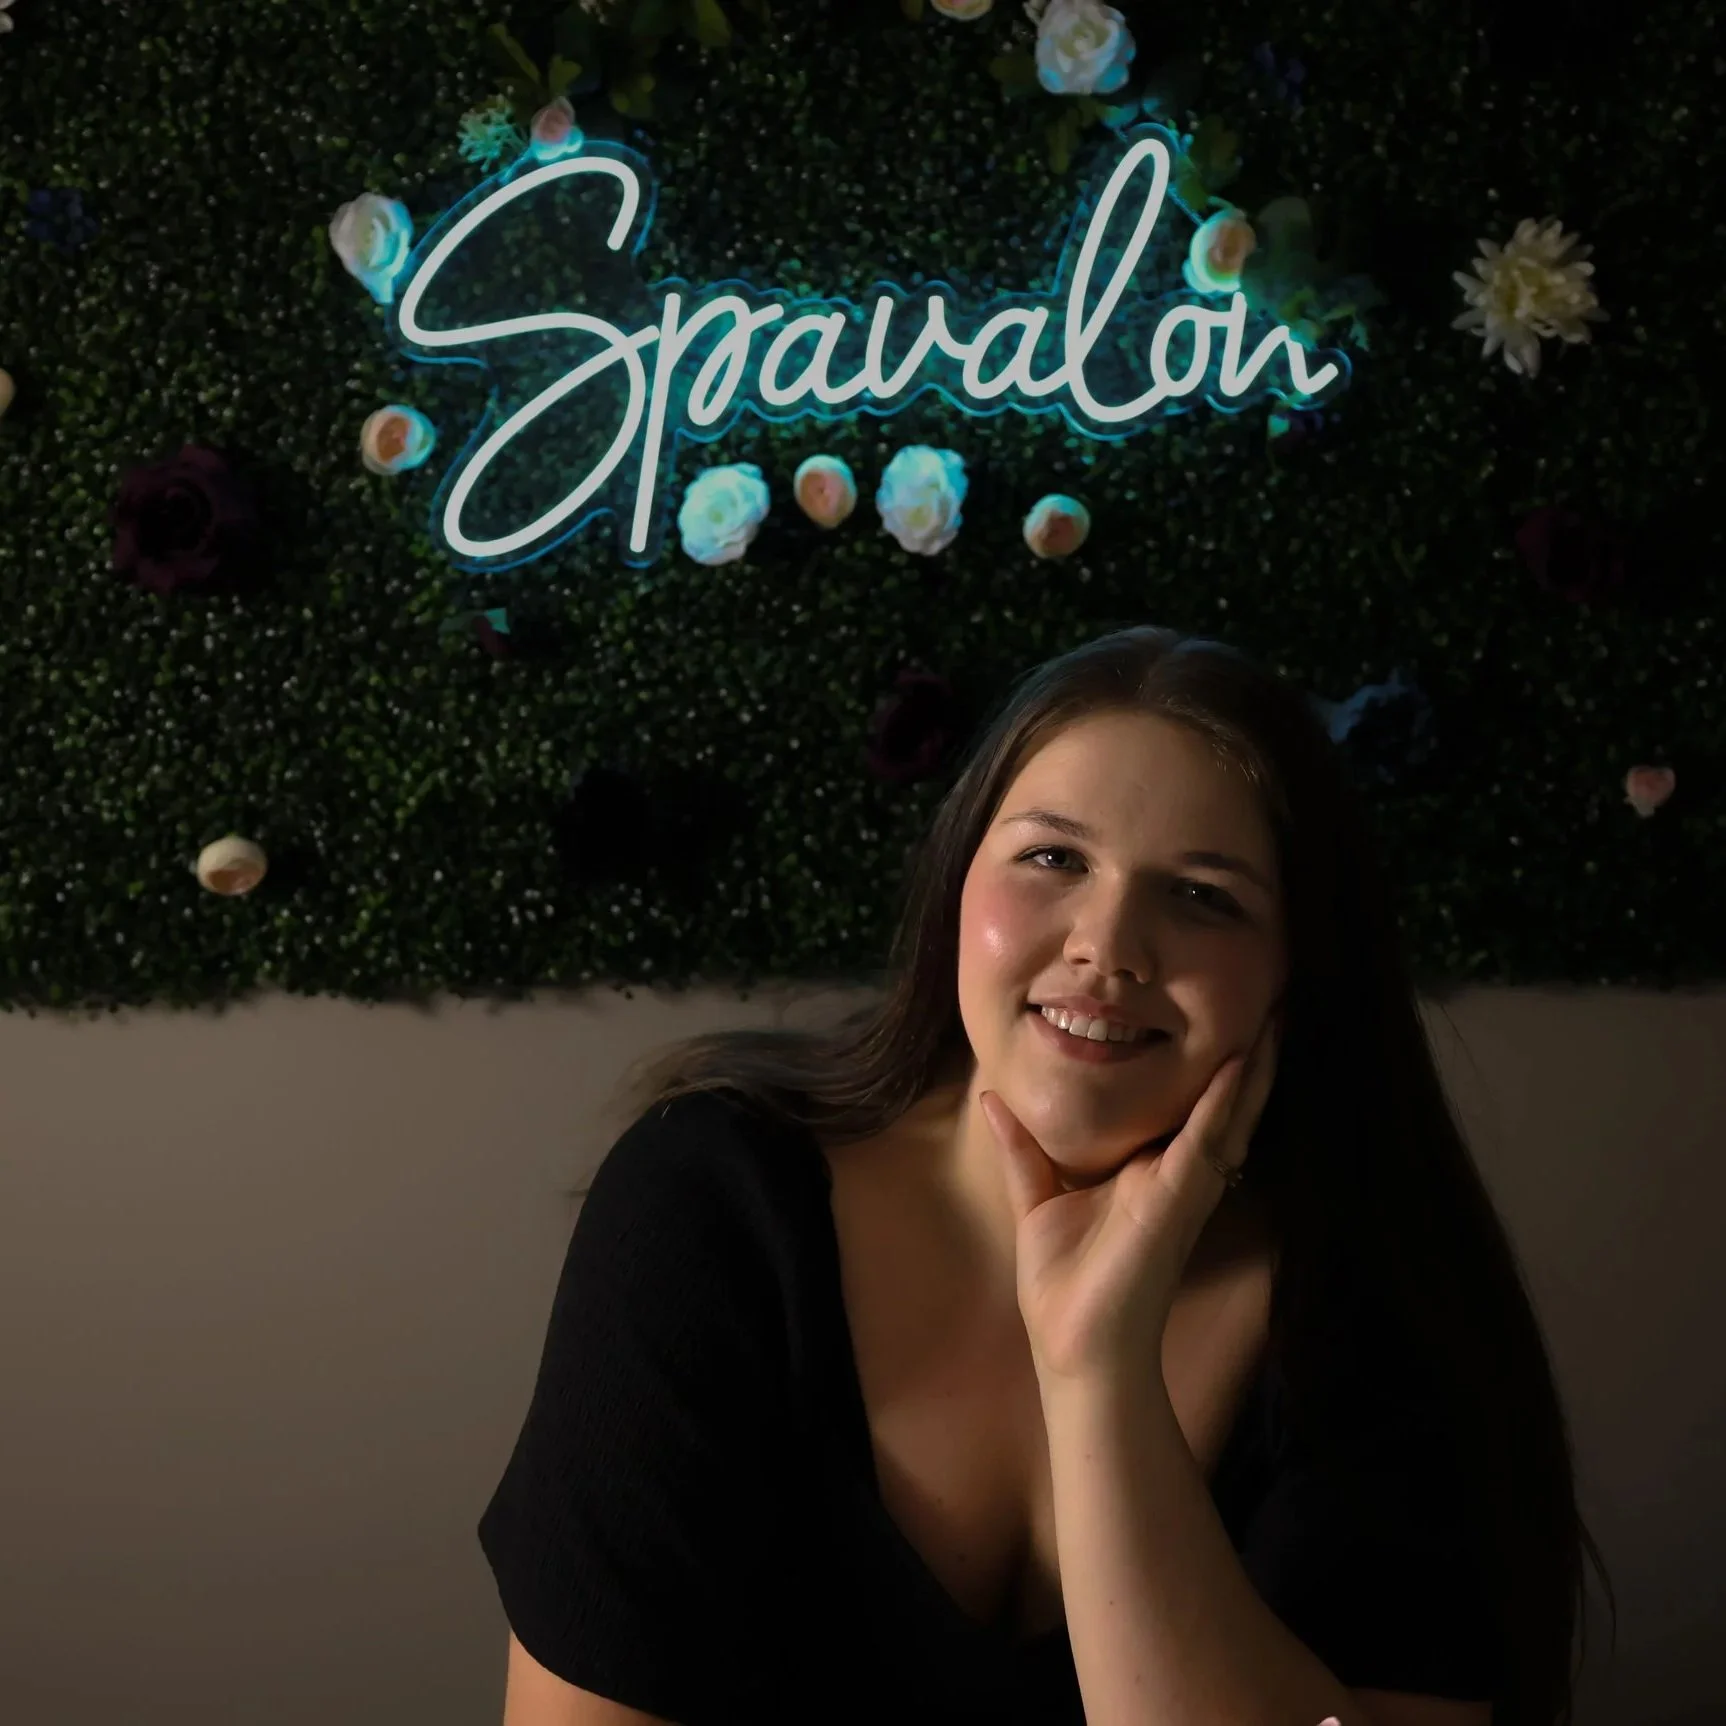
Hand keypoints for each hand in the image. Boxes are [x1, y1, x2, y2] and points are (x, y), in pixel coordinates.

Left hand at [979, 1008, 1282, 1388]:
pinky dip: (1226, 1100)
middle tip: (1271, 1002)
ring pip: (1230, 1114)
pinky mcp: (1179, 1198)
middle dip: (1249, 1056)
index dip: (1205, 1065)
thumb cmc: (1064, 1285)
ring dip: (1255, 1067)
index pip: (1184, 1106)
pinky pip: (1209, 1140)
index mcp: (1148, 1170)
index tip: (1214, 1014)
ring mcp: (1183, 1184)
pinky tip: (1242, 1062)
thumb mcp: (1038, 1199)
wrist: (1075, 1348)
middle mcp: (1176, 1172)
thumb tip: (993, 1097)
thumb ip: (1023, 1150)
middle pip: (1221, 1103)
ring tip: (1278, 1016)